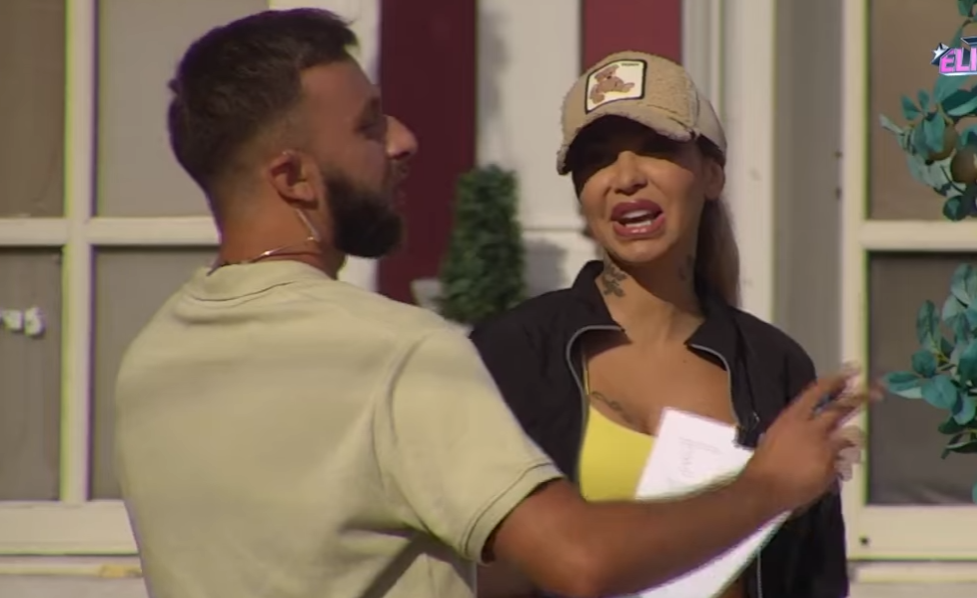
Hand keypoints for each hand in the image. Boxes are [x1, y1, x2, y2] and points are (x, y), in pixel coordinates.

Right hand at [742, 370, 877, 512]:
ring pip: (850, 435)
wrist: (765, 487)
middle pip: (841, 407)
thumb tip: (815, 427)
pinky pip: (844, 460)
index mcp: (793, 416)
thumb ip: (799, 427)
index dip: (836, 380)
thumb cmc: (765, 461)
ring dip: (850, 440)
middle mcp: (812, 427)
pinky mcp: (832, 466)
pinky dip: (840, 463)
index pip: (818, 391)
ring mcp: (824, 447)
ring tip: (846, 446)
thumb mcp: (778, 434)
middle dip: (860, 398)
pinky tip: (830, 470)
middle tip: (876, 392)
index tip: (851, 372)